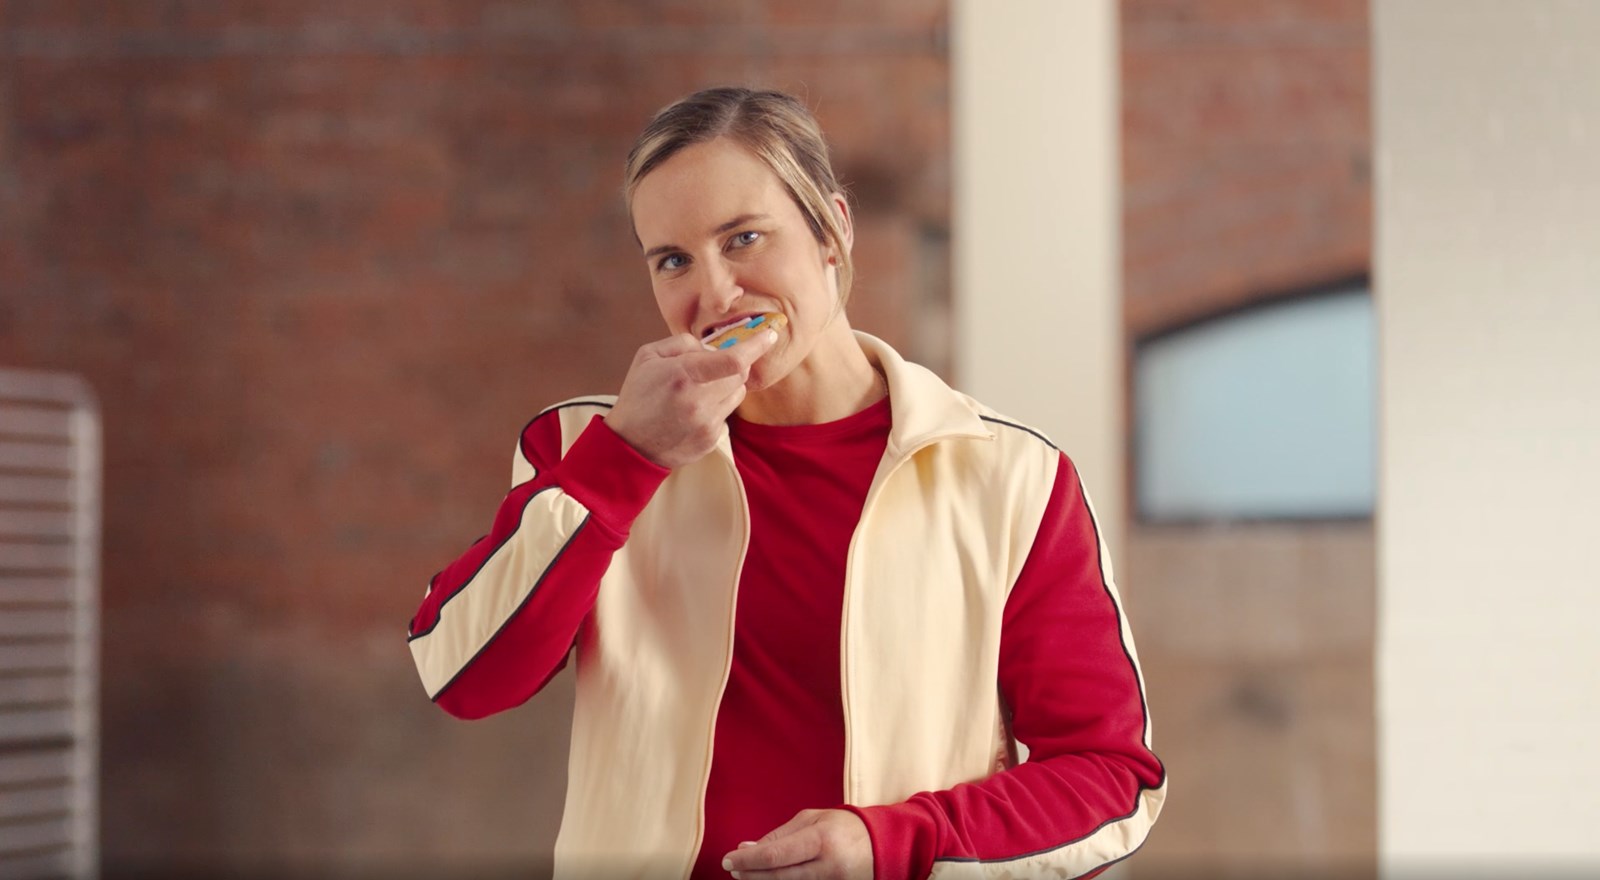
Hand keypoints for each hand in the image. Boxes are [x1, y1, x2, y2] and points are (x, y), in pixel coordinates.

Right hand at [604, 329, 776, 468]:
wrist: (630, 445)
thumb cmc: (638, 396)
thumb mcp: (648, 356)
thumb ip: (683, 343)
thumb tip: (711, 346)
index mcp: (683, 375)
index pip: (734, 359)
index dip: (756, 345)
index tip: (769, 335)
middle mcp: (699, 401)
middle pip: (740, 375)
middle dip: (734, 365)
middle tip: (712, 367)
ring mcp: (707, 423)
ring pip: (737, 394)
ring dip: (726, 386)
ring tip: (699, 390)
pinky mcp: (711, 439)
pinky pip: (726, 414)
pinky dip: (716, 406)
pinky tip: (693, 412)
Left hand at [721, 809, 872, 879]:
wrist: (884, 847)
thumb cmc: (844, 827)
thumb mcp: (812, 820)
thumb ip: (779, 835)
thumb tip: (746, 848)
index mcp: (821, 839)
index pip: (775, 855)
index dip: (747, 861)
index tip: (728, 860)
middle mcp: (828, 866)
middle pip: (778, 877)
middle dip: (750, 875)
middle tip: (733, 870)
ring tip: (747, 875)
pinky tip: (769, 879)